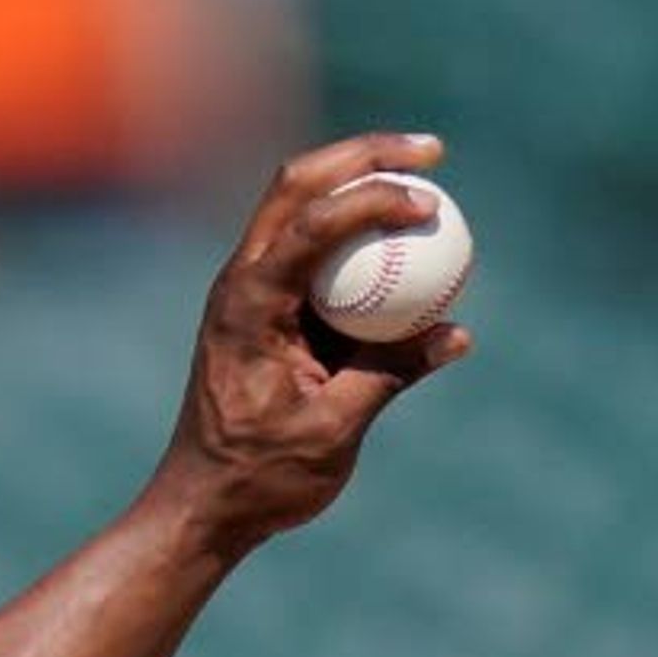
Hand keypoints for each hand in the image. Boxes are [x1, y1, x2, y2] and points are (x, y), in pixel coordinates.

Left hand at [142, 132, 475, 558]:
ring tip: (425, 170)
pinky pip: (314, 250)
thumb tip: (457, 334)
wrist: (200, 504)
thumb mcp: (333, 432)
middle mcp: (240, 283)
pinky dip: (356, 230)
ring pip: (300, 205)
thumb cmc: (258, 476)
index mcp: (248, 306)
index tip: (429, 203)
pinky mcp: (264, 307)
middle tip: (431, 151)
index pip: (311, 225)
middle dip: (364, 155)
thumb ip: (391, 375)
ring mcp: (248, 290)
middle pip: (298, 185)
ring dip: (358, 178)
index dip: (372, 199)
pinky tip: (406, 234)